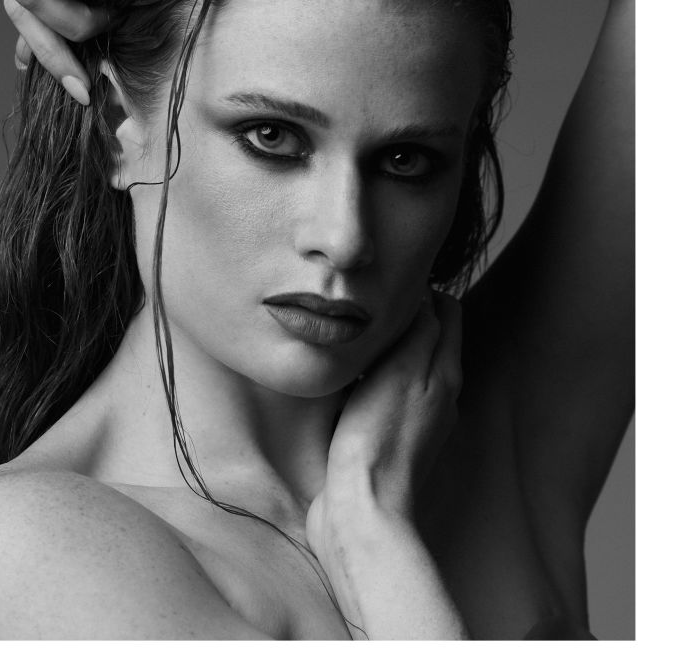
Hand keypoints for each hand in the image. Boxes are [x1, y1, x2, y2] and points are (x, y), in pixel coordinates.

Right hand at [306, 292, 461, 558]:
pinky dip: (368, 377)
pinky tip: (343, 378)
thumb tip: (424, 292)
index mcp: (447, 373)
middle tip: (368, 302)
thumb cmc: (381, 438)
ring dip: (383, 348)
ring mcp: (413, 420)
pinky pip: (381, 394)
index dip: (423, 289)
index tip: (389, 280)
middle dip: (404, 315)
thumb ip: (419, 328)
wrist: (363, 510)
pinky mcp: (386, 440)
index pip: (448, 311)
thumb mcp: (405, 368)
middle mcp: (438, 395)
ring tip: (353, 335)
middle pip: (428, 337)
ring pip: (404, 365)